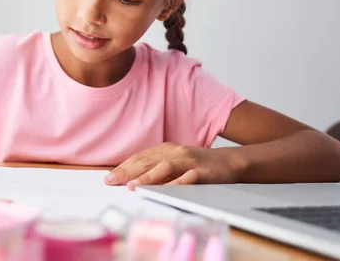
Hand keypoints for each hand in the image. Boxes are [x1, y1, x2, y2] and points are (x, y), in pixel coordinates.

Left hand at [104, 142, 246, 189]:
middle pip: (148, 161)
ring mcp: (190, 161)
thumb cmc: (198, 165)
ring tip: (133, 185)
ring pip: (166, 167)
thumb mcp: (175, 162)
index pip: (140, 158)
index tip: (108, 177)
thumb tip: (131, 180)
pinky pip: (189, 178)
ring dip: (148, 177)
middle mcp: (176, 152)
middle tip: (112, 181)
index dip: (123, 167)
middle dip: (128, 171)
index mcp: (167, 149)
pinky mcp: (204, 172)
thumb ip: (156, 168)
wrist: (231, 162)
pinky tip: (164, 191)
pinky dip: (176, 184)